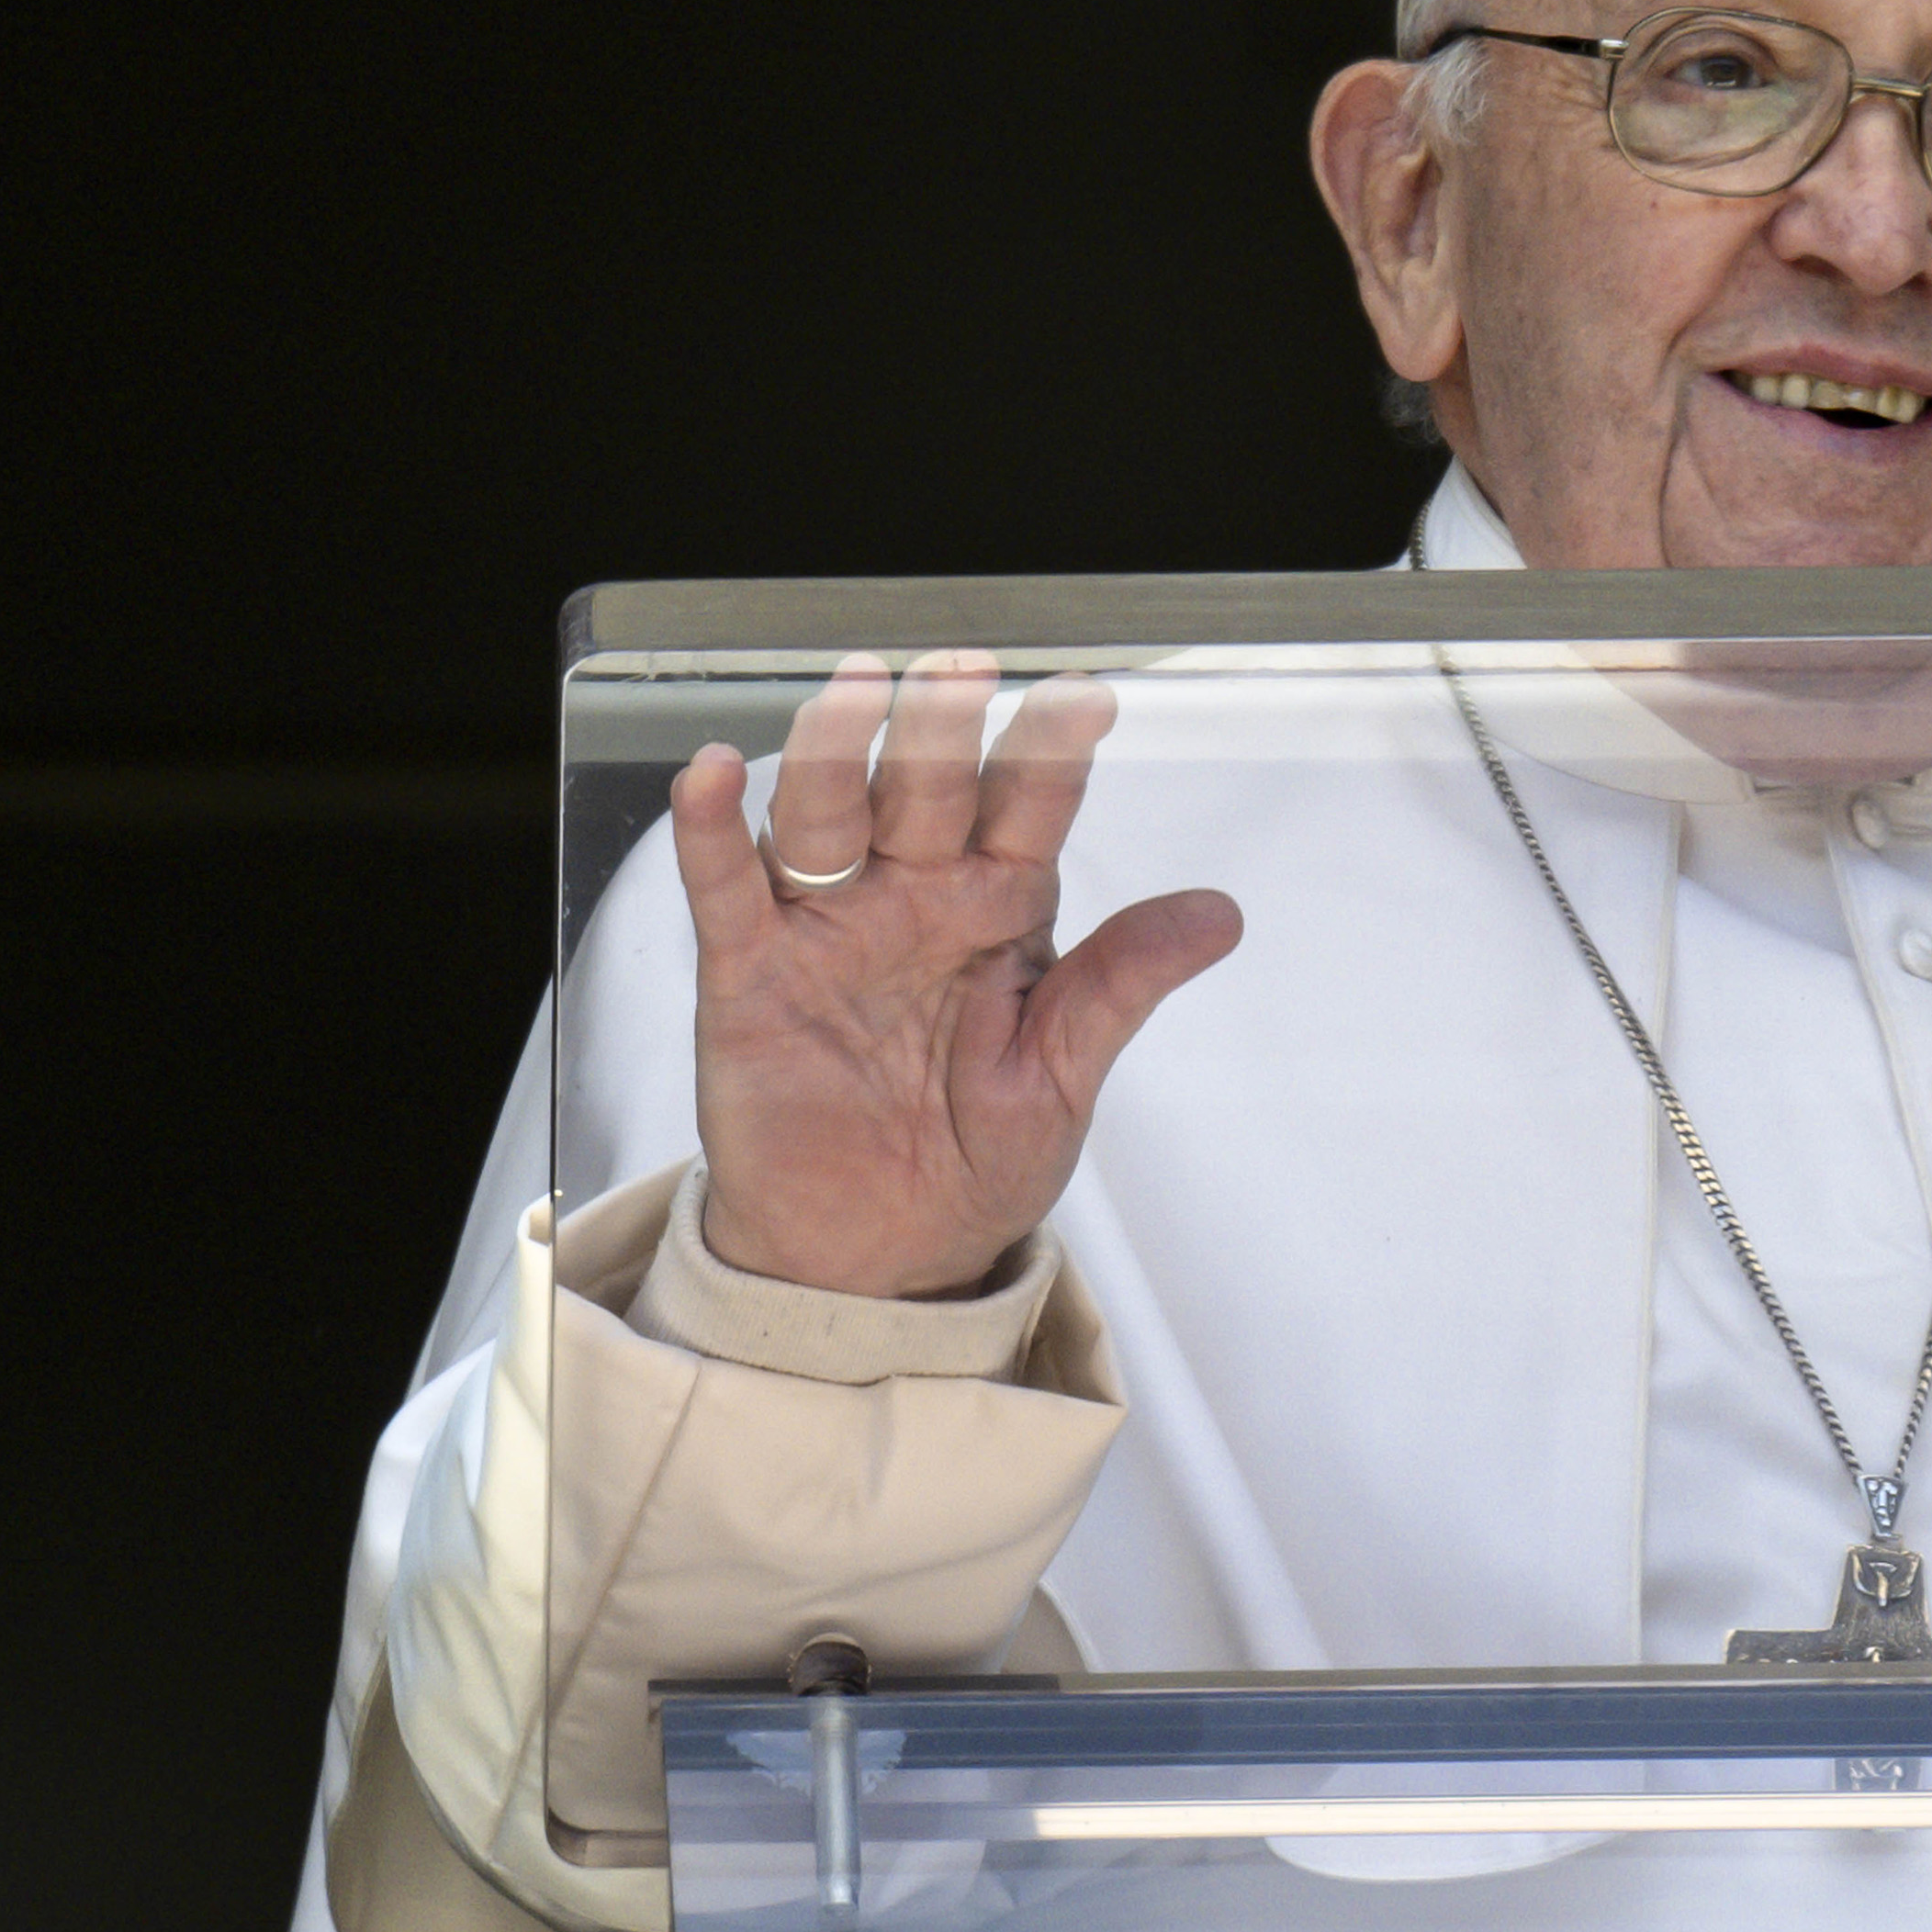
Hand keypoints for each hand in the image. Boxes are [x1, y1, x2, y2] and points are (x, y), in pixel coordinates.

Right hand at [669, 650, 1242, 1299]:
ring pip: (826, 817)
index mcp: (998, 907)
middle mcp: (913, 896)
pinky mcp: (750, 976)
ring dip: (835, 754)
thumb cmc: (972, 1160)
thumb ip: (1120, 983)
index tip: (1086, 700)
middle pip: (927, 792)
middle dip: (943, 730)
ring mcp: (827, 928)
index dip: (1052, 752)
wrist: (877, 1258)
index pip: (1029, 808)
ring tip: (852, 694)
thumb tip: (1220, 913)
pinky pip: (726, 892)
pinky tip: (714, 775)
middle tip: (961, 673)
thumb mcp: (1061, 1076)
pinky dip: (711, 833)